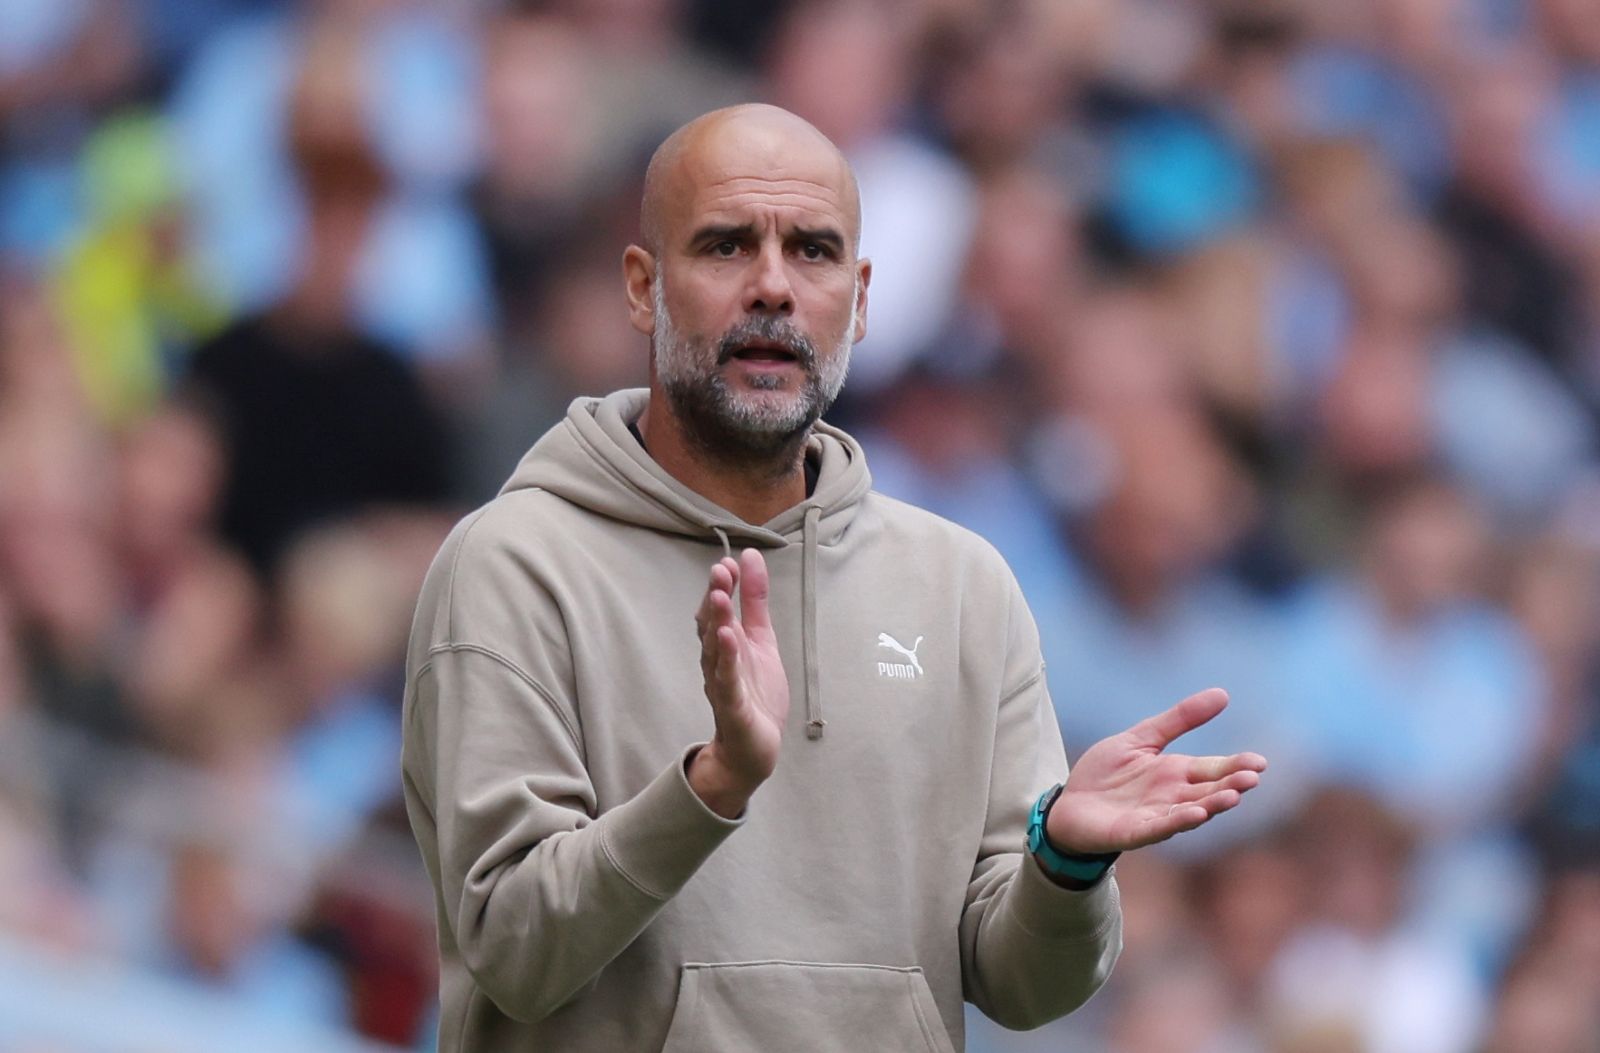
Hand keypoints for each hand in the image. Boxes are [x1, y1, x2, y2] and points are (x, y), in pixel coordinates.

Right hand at [688, 549, 789, 817]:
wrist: (754, 747)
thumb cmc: (755, 692)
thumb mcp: (762, 640)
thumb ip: (755, 601)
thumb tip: (750, 557)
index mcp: (725, 643)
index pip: (718, 608)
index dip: (724, 585)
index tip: (731, 561)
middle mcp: (718, 660)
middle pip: (711, 625)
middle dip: (716, 597)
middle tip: (720, 570)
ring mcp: (722, 683)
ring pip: (715, 650)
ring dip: (717, 622)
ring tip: (722, 596)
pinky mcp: (732, 706)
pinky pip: (726, 680)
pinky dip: (727, 659)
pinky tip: (728, 638)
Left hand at [1045, 688, 1265, 854]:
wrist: (1069, 805)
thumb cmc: (1105, 773)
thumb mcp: (1141, 738)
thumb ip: (1178, 719)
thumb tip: (1223, 694)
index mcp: (1176, 773)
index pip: (1214, 768)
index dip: (1236, 766)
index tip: (1260, 762)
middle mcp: (1173, 797)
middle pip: (1209, 791)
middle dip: (1231, 785)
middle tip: (1252, 778)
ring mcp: (1155, 816)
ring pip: (1191, 811)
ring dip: (1212, 805)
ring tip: (1232, 796)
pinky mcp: (1134, 832)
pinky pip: (1159, 827)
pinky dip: (1177, 821)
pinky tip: (1195, 814)